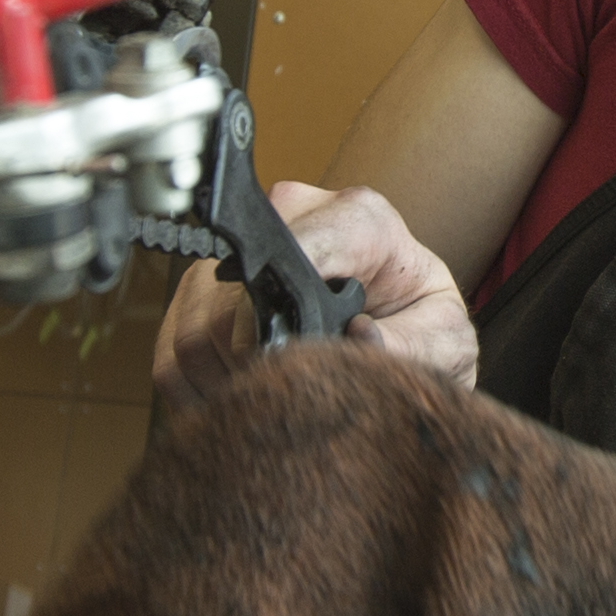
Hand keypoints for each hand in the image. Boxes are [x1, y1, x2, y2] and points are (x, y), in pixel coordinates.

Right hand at [152, 182, 482, 406]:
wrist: (398, 332)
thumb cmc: (420, 327)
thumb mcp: (445, 342)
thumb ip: (413, 346)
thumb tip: (358, 338)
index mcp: (358, 220)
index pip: (296, 244)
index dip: (289, 308)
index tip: (301, 352)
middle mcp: (290, 221)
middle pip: (235, 299)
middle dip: (266, 360)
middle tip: (302, 388)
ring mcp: (238, 256)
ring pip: (197, 334)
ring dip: (233, 382)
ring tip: (282, 393)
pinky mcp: (199, 296)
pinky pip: (170, 358)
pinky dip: (203, 393)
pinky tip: (249, 395)